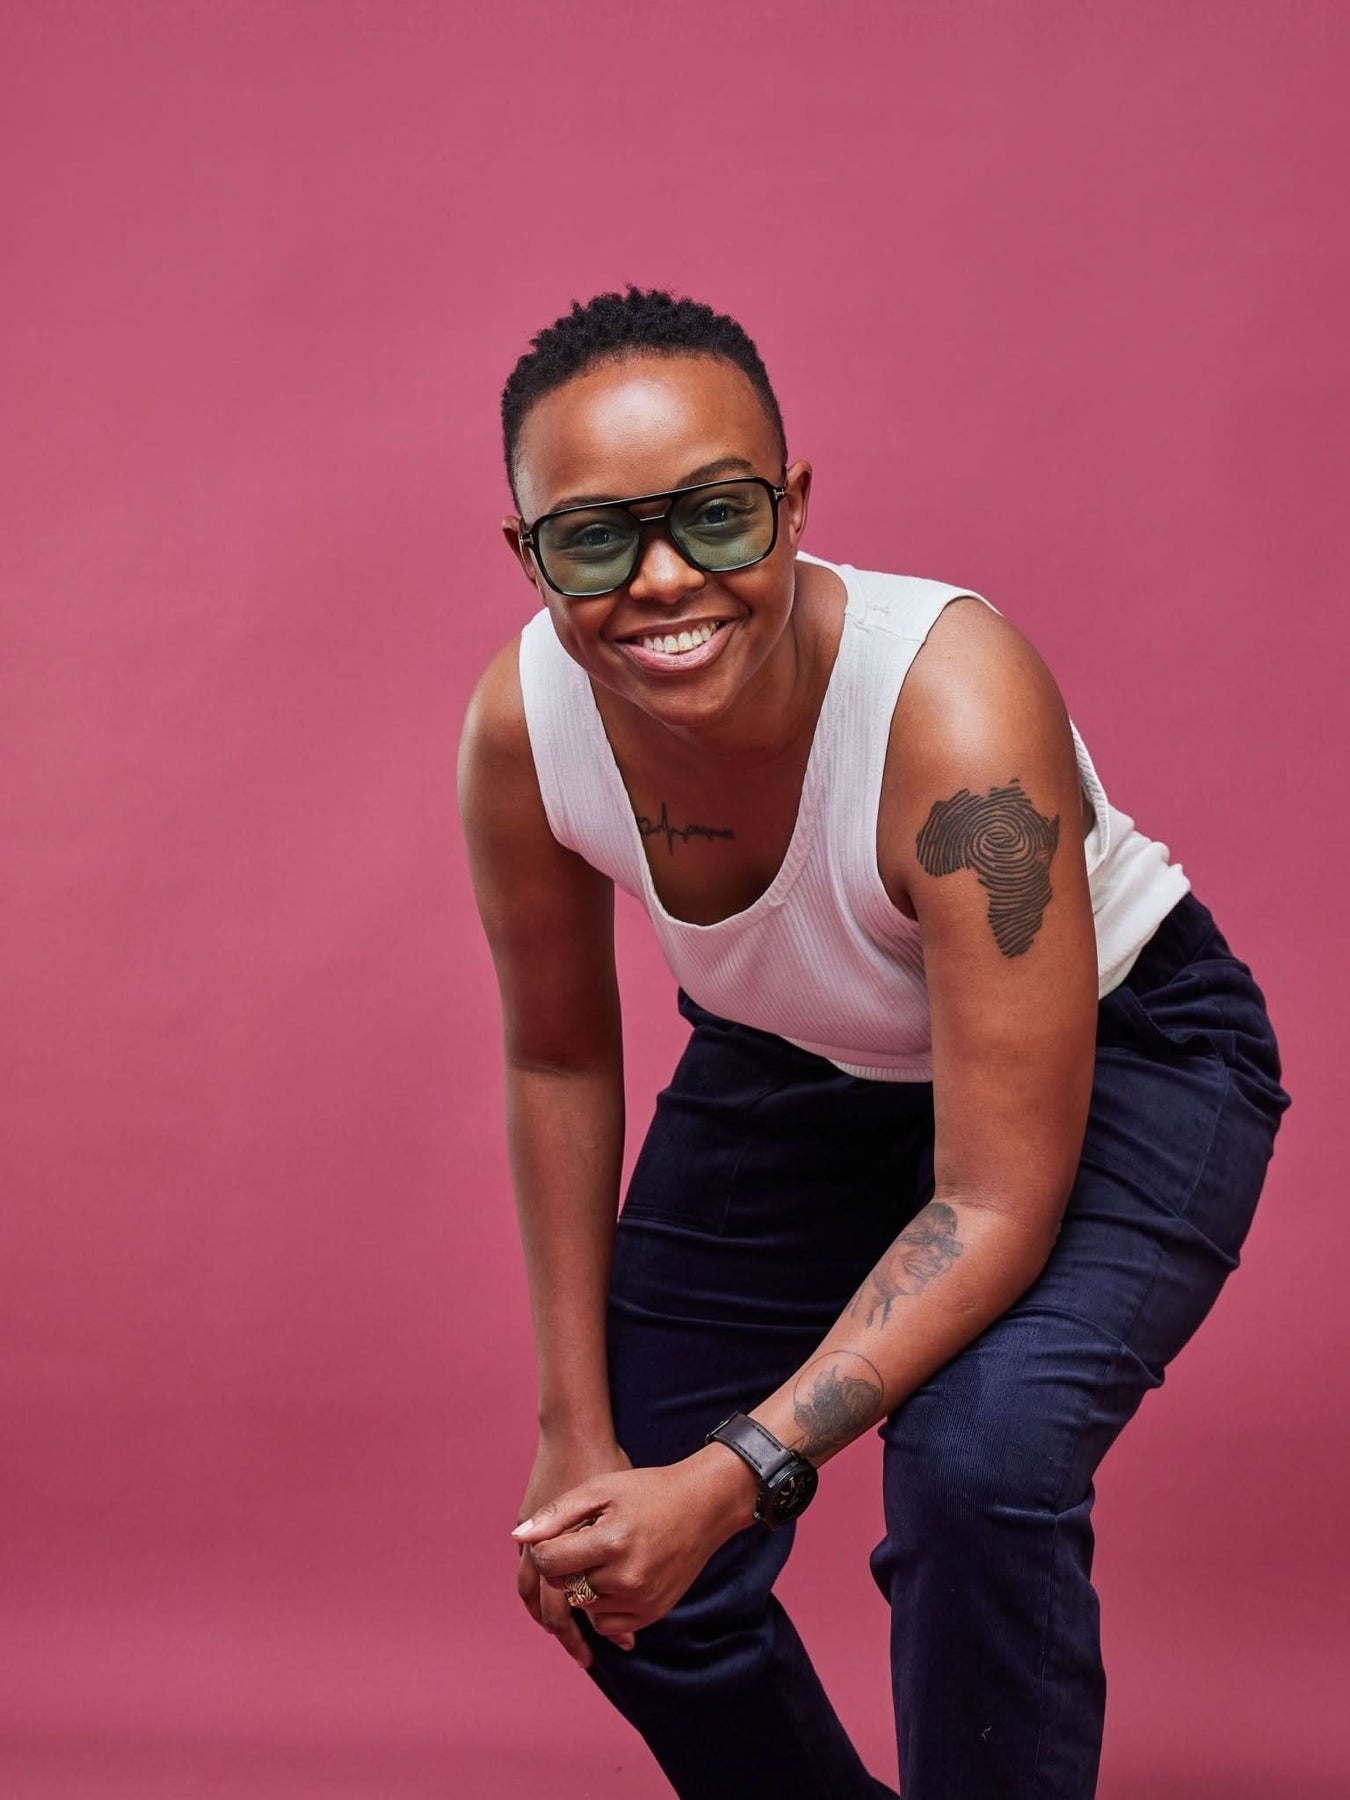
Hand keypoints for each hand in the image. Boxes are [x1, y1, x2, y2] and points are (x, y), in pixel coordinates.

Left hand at [510, 1445, 759, 1658]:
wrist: (704, 1506)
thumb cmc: (648, 1491)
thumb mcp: (601, 1488)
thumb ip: (557, 1514)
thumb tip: (519, 1538)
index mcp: (611, 1542)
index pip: (550, 1562)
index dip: (545, 1548)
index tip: (558, 1534)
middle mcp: (626, 1578)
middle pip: (565, 1586)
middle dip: (566, 1565)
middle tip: (586, 1541)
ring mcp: (641, 1600)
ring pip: (583, 1607)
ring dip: (583, 1586)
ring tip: (603, 1556)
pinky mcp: (652, 1614)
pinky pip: (606, 1623)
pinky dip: (601, 1604)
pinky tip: (614, 1575)